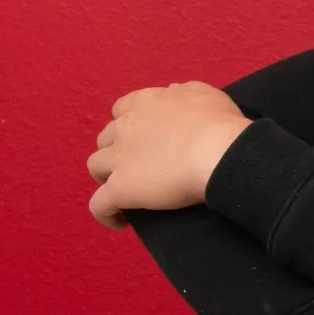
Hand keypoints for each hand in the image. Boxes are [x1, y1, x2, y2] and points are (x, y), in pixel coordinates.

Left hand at [86, 83, 250, 224]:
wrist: (218, 151)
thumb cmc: (218, 123)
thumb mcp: (204, 94)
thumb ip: (184, 92)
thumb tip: (173, 93)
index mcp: (144, 103)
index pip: (122, 110)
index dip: (130, 125)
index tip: (146, 139)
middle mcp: (124, 127)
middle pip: (106, 139)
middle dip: (117, 151)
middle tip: (141, 167)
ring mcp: (118, 159)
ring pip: (95, 167)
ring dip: (107, 177)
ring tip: (128, 192)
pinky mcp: (120, 189)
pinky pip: (100, 205)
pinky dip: (106, 213)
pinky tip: (119, 222)